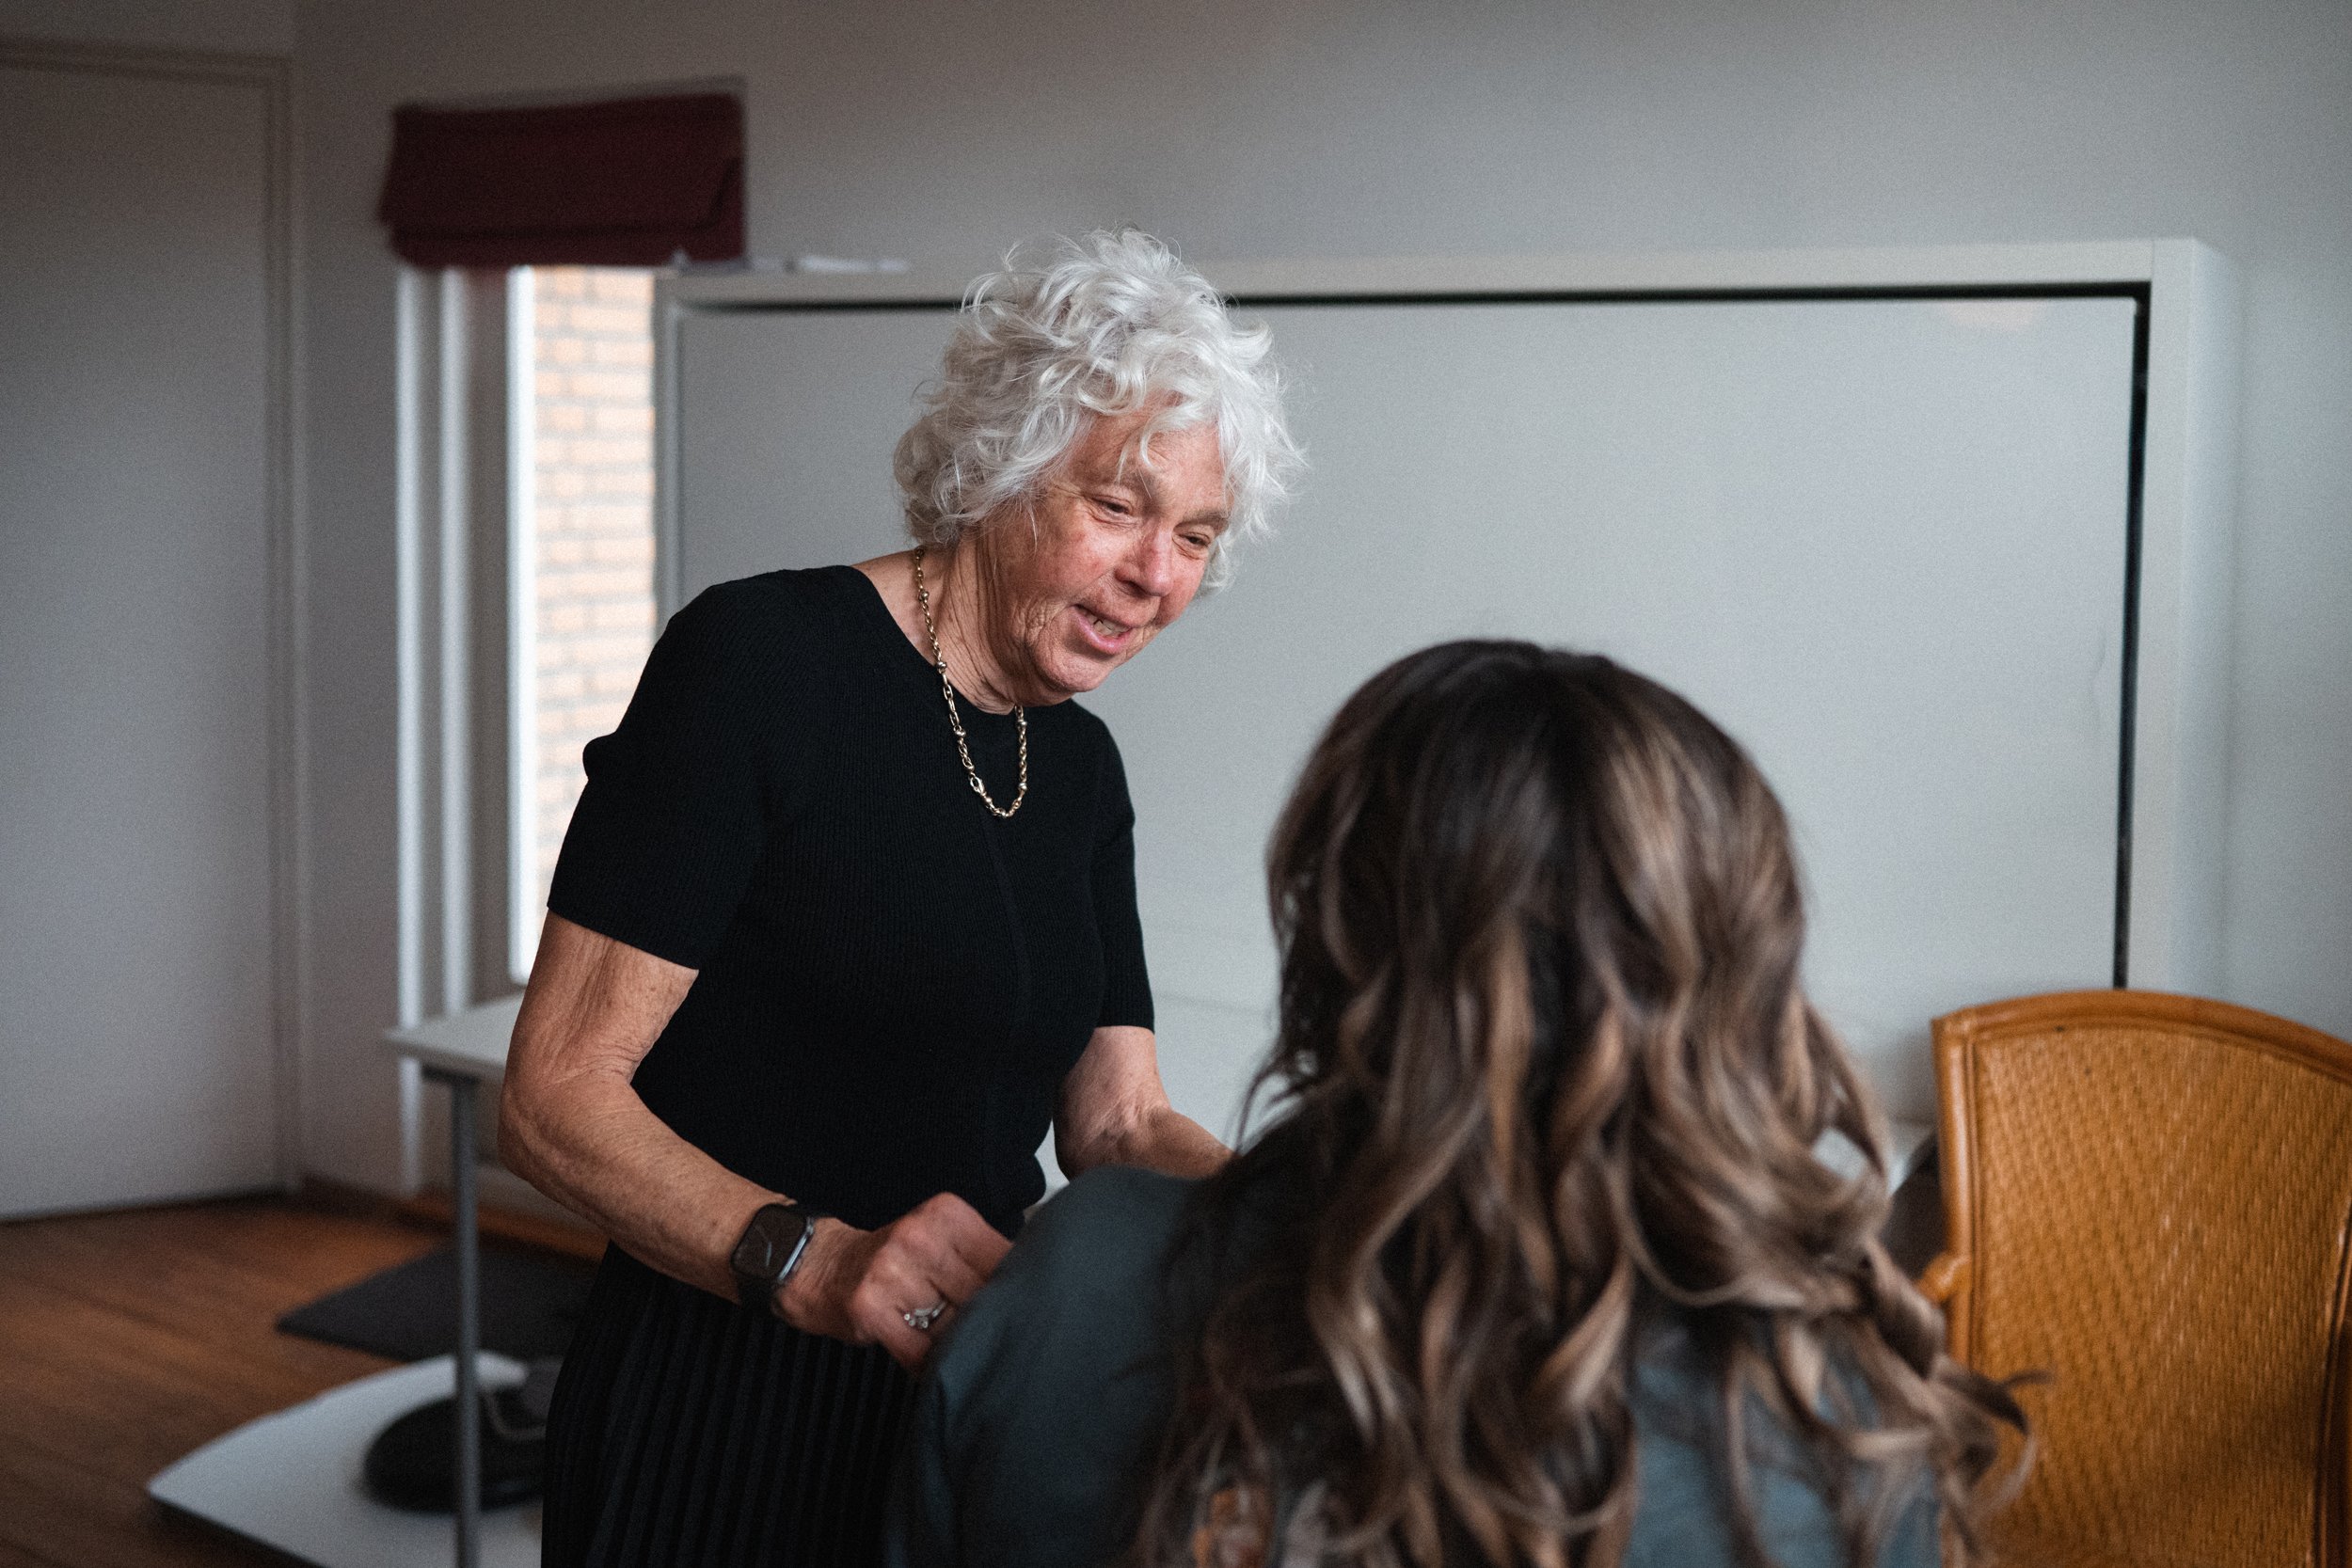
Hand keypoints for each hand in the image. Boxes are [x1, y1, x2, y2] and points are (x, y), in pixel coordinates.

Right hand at [775, 1193, 1010, 1367]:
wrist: (824, 1266)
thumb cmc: (892, 1259)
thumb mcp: (940, 1238)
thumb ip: (982, 1257)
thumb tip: (1038, 1290)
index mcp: (946, 1215)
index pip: (1003, 1259)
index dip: (1018, 1293)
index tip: (1026, 1311)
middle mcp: (919, 1237)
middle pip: (981, 1295)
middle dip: (990, 1322)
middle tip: (995, 1338)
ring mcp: (892, 1271)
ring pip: (953, 1326)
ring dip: (961, 1346)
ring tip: (959, 1347)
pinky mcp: (871, 1308)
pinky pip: (919, 1351)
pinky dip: (931, 1364)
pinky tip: (932, 1362)